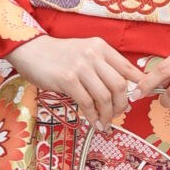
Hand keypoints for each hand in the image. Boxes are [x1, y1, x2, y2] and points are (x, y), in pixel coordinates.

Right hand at [7, 34, 143, 125]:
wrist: (31, 50)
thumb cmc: (59, 55)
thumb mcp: (85, 53)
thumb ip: (103, 67)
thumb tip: (123, 92)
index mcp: (101, 47)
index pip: (128, 69)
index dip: (138, 86)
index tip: (138, 99)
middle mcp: (94, 55)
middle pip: (120, 86)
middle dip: (122, 105)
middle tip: (118, 113)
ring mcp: (80, 67)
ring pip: (105, 97)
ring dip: (108, 114)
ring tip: (105, 121)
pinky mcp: (67, 80)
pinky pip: (87, 103)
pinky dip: (93, 117)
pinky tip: (94, 122)